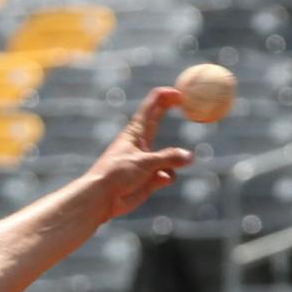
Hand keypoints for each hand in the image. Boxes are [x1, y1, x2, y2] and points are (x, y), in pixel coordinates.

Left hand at [88, 88, 195, 220]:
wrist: (102, 198)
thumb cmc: (117, 173)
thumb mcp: (144, 162)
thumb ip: (169, 158)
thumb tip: (190, 157)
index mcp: (135, 131)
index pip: (151, 106)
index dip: (165, 96)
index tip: (181, 93)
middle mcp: (141, 143)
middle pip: (157, 118)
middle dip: (169, 108)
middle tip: (188, 100)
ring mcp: (146, 160)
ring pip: (169, 153)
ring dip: (174, 159)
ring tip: (164, 169)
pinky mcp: (149, 178)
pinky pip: (167, 174)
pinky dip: (167, 177)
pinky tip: (158, 182)